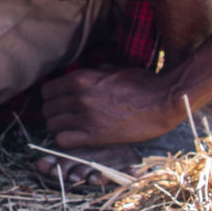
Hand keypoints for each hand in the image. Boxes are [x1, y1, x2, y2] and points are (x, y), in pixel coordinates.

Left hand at [41, 66, 186, 147]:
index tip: (58, 103)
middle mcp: (79, 97)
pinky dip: (66, 140)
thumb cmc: (143, 83)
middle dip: (54, 113)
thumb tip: (88, 73)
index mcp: (81, 78)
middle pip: (47, 109)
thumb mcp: (114, 69)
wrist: (164, 101)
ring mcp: (86, 117)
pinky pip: (64, 141)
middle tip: (64, 117)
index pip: (47, 90)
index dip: (51, 98)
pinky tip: (76, 138)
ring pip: (52, 125)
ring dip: (59, 127)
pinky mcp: (96, 136)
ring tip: (70, 128)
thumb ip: (95, 72)